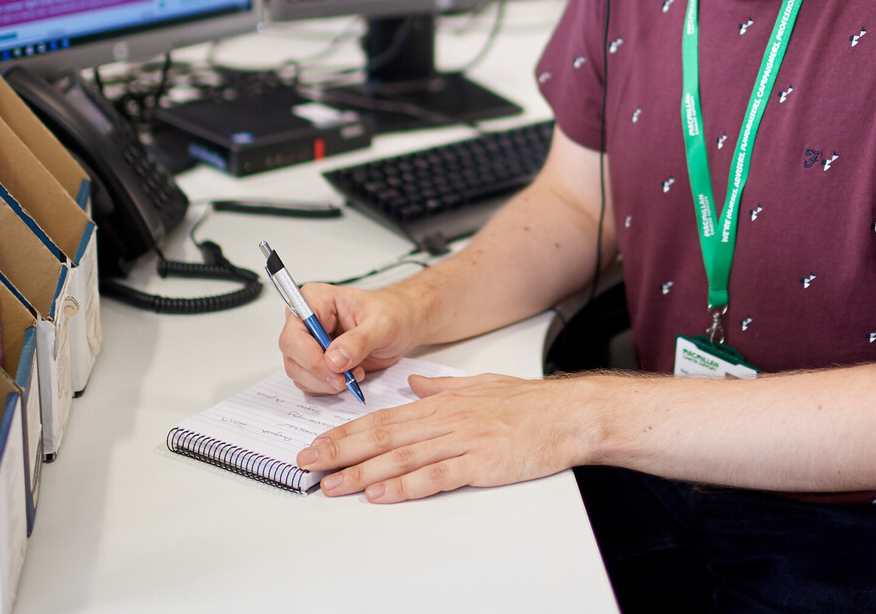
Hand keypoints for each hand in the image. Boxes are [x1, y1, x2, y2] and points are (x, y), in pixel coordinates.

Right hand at [278, 283, 419, 396]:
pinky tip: (351, 376)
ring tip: (354, 374)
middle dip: (318, 373)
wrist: (402, 324)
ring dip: (325, 382)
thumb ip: (358, 340)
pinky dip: (328, 387)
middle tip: (345, 380)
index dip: (309, 354)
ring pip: (298, 373)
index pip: (295, 331)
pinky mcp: (315, 362)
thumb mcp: (382, 323)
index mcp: (316, 299)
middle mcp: (306, 321)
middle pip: (293, 355)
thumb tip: (334, 359)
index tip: (333, 367)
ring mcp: (308, 343)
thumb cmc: (393, 313)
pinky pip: (310, 383)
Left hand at [296, 371, 599, 502]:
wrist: (567, 414)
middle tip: (308, 463)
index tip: (318, 444)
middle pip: (383, 435)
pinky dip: (405, 485)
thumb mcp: (480, 384)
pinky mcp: (481, 462)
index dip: (346, 432)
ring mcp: (463, 440)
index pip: (383, 417)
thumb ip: (443, 385)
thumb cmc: (528, 403)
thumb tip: (415, 382)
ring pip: (402, 457)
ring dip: (362, 473)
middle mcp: (446, 418)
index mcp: (443, 402)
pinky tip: (382, 493)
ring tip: (332, 485)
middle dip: (341, 451)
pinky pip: (436, 476)